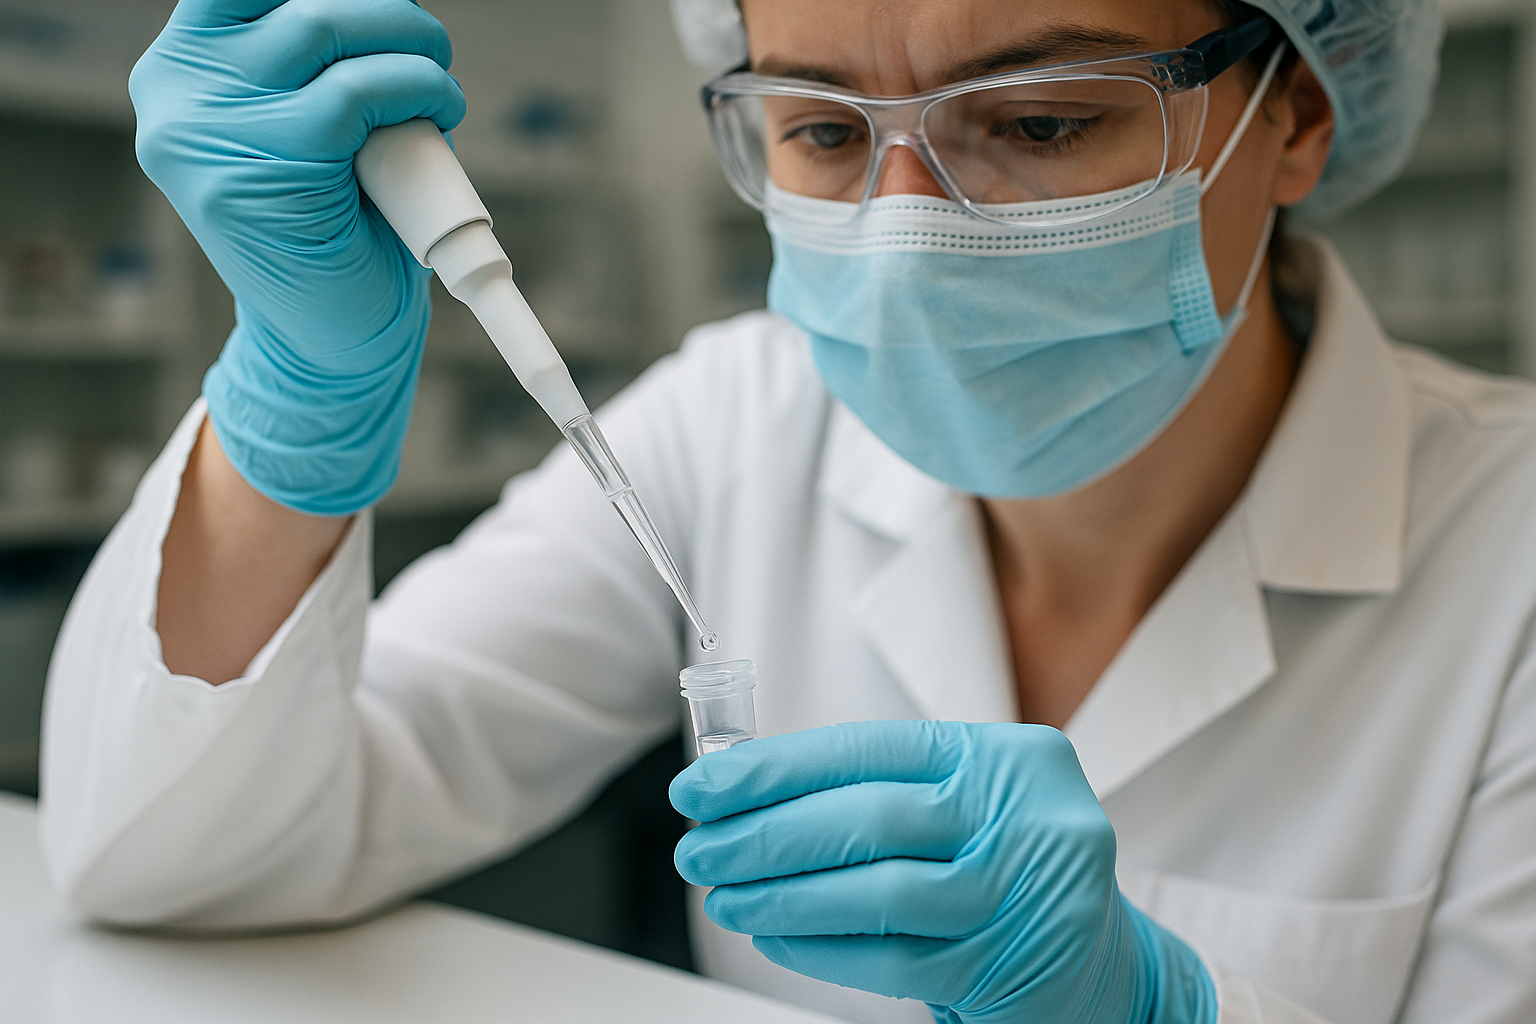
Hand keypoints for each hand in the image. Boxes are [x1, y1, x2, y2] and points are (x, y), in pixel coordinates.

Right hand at [130, 0, 466, 514]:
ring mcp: (203, 131)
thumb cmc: (339, 226)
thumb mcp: (317, 124)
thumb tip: (389, 4)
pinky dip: (416, 90)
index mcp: (183, 67)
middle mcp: (176, 90)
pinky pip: (354, 94)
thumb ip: (325, 61)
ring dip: (409, 46)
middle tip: (430, 49)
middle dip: (384, 12)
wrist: (333, 343)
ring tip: (439, 90)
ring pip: (323, 25)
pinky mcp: (255, 171)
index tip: (379, 6)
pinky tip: (441, 111)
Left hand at [671, 721, 1215, 1023]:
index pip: (869, 750)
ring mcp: (1018, 894)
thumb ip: (879, 790)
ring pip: (874, 892)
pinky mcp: (1004, 965)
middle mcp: (1022, 816)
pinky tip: (774, 935)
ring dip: (781, 896)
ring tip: (723, 896)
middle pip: (867, 818)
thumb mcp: (966, 804)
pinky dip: (818, 948)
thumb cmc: (1006, 867)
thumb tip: (746, 792)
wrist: (1103, 965)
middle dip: (764, 835)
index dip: (776, 770)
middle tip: (697, 849)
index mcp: (1004, 757)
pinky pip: (889, 956)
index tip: (705, 788)